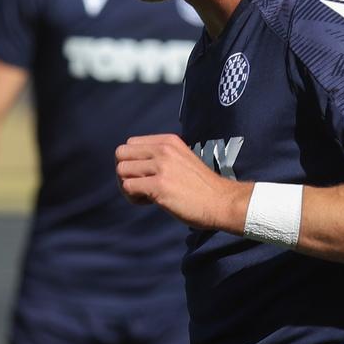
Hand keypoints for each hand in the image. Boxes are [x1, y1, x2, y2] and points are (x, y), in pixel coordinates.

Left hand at [114, 134, 246, 229]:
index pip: (130, 144)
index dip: (132, 162)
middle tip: (140, 186)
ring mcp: (161, 167)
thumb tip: (131, 165)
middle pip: (121, 154)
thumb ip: (160, 157)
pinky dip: (133, 197)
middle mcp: (163, 149)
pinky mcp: (159, 185)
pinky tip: (149, 202)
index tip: (146, 175)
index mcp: (168, 141)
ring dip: (128, 186)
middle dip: (125, 172)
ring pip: (121, 170)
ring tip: (146, 195)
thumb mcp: (181, 159)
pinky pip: (127, 187)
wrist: (222, 202)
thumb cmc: (201, 187)